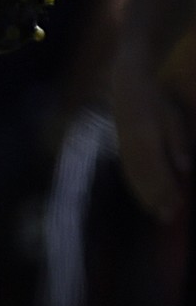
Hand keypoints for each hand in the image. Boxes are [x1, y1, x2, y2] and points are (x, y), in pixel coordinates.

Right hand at [112, 74, 192, 221]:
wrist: (128, 87)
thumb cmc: (157, 101)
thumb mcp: (173, 118)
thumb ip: (177, 143)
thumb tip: (185, 169)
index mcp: (147, 139)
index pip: (158, 171)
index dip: (168, 191)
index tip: (179, 206)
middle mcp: (132, 147)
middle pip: (145, 178)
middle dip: (157, 200)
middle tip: (168, 218)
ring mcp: (124, 148)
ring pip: (134, 178)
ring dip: (146, 197)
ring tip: (157, 213)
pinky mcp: (121, 149)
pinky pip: (128, 172)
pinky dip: (137, 187)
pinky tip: (144, 197)